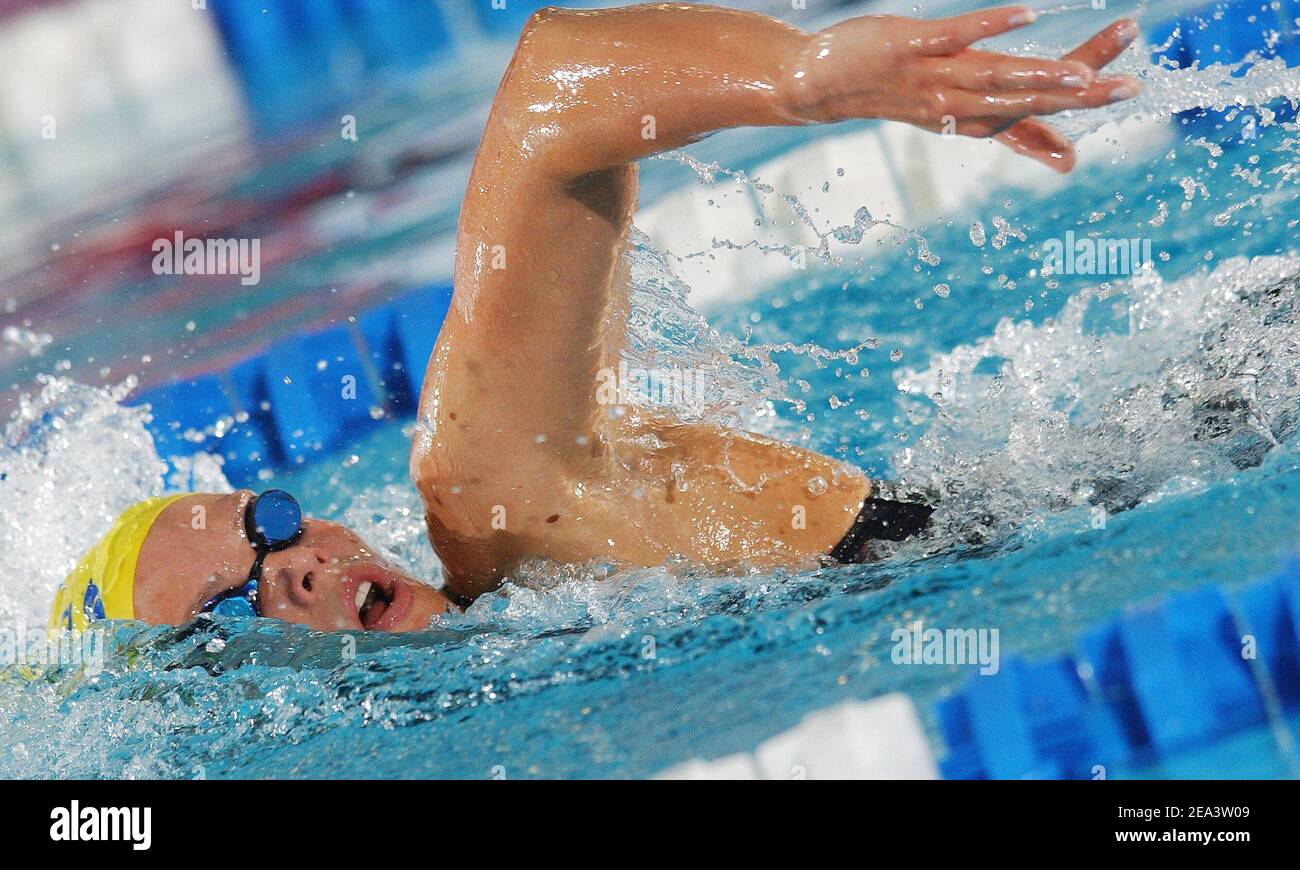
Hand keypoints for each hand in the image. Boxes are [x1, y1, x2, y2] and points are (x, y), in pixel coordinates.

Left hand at [780, 6, 1140, 172]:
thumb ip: (1016, 133)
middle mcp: (956, 103)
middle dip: (1076, 95)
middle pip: (1024, 98)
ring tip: (1084, 71)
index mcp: (972, 117)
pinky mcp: (906, 46)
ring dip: (1039, 75)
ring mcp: (931, 76)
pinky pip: (952, 37)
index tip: (1133, 88)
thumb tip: (1067, 161)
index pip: (1036, 109)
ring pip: (994, 78)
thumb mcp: (957, 116)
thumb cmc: (894, 93)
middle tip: (1131, 87)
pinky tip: (1025, 15)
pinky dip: (987, 27)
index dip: (1082, 102)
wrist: (815, 87)